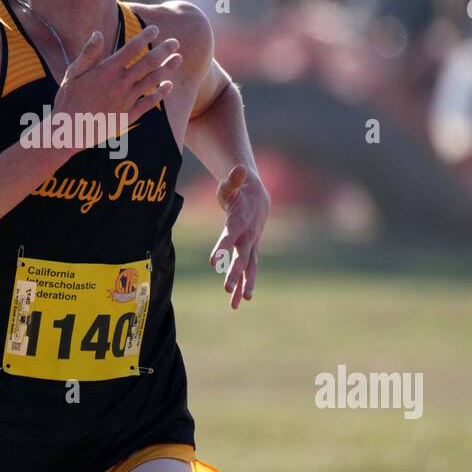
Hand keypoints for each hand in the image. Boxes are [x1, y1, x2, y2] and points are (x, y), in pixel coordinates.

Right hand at [51, 24, 181, 147]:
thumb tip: (98, 33)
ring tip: (178, 59)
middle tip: (175, 42)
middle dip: (163, 50)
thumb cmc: (68, 100)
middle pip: (148, 63)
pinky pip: (148, 103)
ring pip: (152, 81)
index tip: (155, 29)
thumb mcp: (73, 73)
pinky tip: (168, 86)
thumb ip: (88, 53)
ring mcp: (126, 100)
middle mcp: (120, 83)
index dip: (145, 37)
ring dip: (167, 69)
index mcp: (106, 70)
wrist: (69, 131)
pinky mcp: (128, 116)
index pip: (131, 48)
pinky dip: (160, 94)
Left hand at [209, 164, 269, 309]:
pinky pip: (247, 272)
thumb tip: (240, 168)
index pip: (230, 235)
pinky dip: (243, 286)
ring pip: (248, 269)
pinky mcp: (250, 252)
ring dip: (243, 286)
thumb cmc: (239, 191)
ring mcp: (251, 246)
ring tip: (237, 304)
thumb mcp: (232, 184)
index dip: (222, 246)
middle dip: (235, 274)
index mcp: (240, 221)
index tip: (212, 260)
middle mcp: (248, 237)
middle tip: (226, 289)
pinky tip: (238, 303)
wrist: (258, 199)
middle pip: (242, 258)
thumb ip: (233, 180)